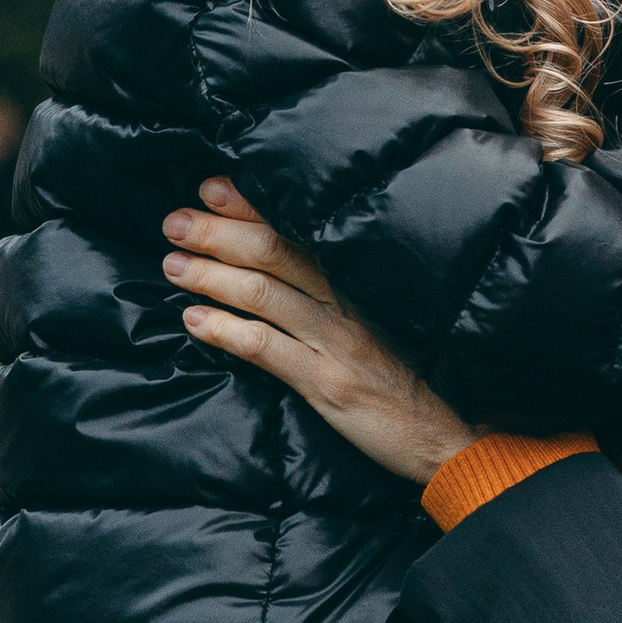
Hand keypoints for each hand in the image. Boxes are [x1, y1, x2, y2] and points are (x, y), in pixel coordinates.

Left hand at [162, 179, 475, 489]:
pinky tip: (194, 321)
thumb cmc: (409, 380)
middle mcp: (345, 304)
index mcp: (356, 284)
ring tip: (173, 265)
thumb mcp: (377, 327)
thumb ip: (335, 299)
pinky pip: (267, 349)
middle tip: (175, 221)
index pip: (298, 231)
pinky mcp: (328, 383)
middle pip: (275, 252)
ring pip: (264, 293)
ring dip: (212, 275)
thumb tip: (281, 273)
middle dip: (219, 232)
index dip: (253, 207)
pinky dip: (225, 331)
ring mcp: (337, 342)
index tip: (213, 187)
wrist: (448, 435)